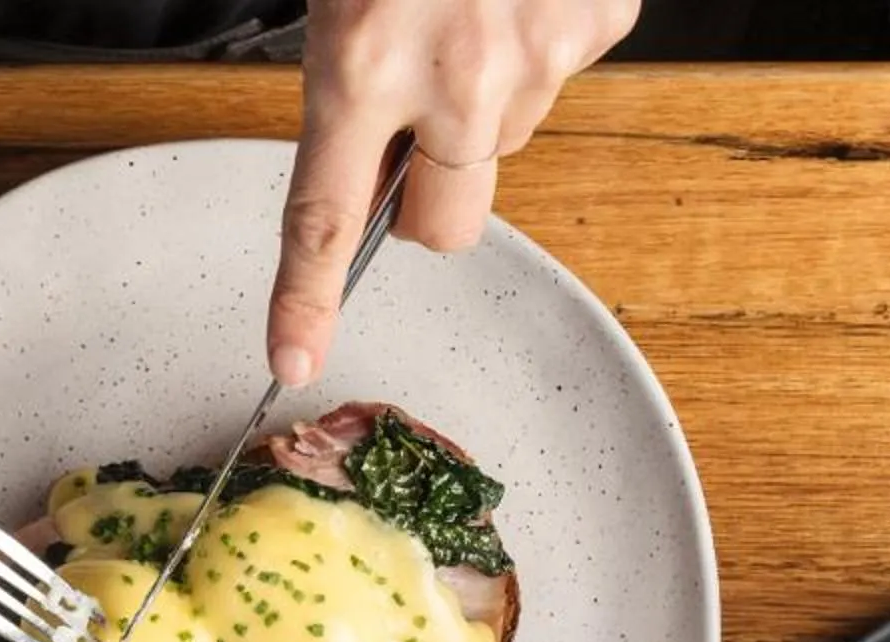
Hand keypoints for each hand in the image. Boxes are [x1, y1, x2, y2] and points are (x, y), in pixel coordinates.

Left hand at [272, 0, 637, 386]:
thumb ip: (352, 79)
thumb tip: (367, 165)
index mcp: (362, 62)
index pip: (325, 218)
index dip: (306, 300)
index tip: (294, 359)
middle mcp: (455, 80)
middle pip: (443, 226)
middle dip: (425, 202)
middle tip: (412, 124)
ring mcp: (535, 60)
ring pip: (506, 142)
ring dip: (484, 102)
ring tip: (467, 8)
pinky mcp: (595, 28)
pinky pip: (558, 74)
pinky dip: (535, 41)